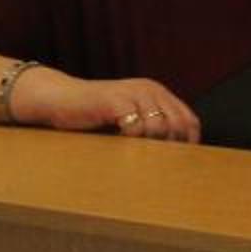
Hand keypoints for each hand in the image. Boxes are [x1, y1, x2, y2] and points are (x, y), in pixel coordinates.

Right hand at [19, 70, 200, 142]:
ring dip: (147, 145)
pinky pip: (135, 128)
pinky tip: (117, 139)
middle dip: (168, 147)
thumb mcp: (131, 117)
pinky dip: (130, 139)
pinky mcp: (116, 101)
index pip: (189, 121)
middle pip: (177, 125)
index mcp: (157, 92)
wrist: (61, 99)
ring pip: (158, 128)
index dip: (187, 143)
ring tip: (131, 150)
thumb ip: (152, 128)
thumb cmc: (95, 114)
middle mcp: (149, 89)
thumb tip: (175, 157)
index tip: (174, 161)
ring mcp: (133, 93)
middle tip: (150, 159)